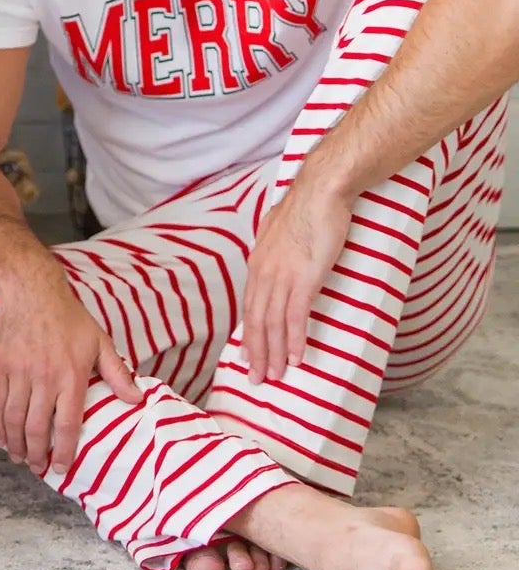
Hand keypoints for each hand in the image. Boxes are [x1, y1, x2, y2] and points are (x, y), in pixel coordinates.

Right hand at [0, 269, 141, 477]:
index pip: (67, 424)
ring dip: (16, 444)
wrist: (33, 291)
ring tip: (19, 458)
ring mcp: (19, 372)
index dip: (63, 451)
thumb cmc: (69, 318)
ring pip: (15, 419)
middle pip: (37, 427)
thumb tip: (136, 399)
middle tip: (37, 467)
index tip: (61, 468)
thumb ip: (117, 373)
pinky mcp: (0, 365)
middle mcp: (45, 378)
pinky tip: (0, 438)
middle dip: (36, 454)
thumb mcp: (99, 342)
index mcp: (72, 376)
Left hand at [241, 173, 353, 380]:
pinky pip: (296, 316)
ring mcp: (283, 276)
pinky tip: (297, 357)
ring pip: (273, 323)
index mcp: (258, 262)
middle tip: (257, 378)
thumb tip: (277, 266)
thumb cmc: (306, 209)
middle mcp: (264, 271)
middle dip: (256, 352)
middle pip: (256, 320)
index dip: (248, 333)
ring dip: (275, 352)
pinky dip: (295, 339)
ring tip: (276, 376)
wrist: (321, 191)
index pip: (249, 305)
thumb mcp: (280, 233)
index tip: (247, 355)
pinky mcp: (305, 278)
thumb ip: (275, 253)